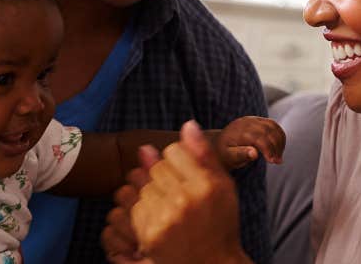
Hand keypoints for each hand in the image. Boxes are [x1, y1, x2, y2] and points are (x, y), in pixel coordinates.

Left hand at [111, 121, 247, 263]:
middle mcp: (186, 199)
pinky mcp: (150, 234)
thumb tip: (187, 125)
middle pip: (157, 168)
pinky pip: (137, 208)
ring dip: (154, 195)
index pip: (173, 151)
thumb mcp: (223, 186)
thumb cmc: (220, 223)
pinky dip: (145, 212)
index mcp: (207, 185)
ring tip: (171, 209)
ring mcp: (167, 218)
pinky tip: (161, 221)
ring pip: (145, 187)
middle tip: (178, 194)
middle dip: (165, 177)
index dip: (176, 160)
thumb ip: (204, 154)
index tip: (184, 173)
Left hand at [214, 116, 285, 169]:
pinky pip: (273, 124)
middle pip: (269, 132)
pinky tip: (279, 147)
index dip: (269, 149)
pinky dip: (279, 135)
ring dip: (280, 141)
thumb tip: (254, 153)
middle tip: (278, 162)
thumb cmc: (224, 154)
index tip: (273, 161)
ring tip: (279, 156)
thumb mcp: (229, 157)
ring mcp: (252, 119)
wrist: (218, 144)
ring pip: (273, 126)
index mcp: (240, 132)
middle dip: (276, 147)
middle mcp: (247, 123)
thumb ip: (241, 154)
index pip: (260, 138)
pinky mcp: (257, 119)